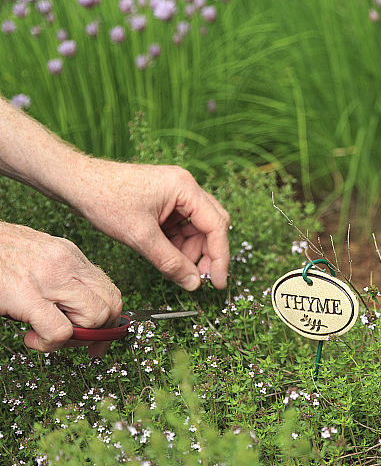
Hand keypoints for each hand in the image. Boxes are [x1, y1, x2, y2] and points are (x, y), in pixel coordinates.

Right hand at [0, 222, 122, 355]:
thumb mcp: (37, 256)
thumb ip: (62, 276)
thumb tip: (78, 306)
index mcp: (70, 255)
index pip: (110, 290)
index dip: (110, 320)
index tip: (99, 337)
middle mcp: (66, 263)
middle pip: (111, 305)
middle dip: (100, 332)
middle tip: (77, 342)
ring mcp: (49, 278)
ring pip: (94, 318)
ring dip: (75, 337)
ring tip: (48, 336)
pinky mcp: (26, 295)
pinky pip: (60, 331)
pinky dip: (49, 344)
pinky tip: (30, 338)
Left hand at [71, 160, 229, 290]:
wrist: (75, 183)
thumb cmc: (104, 199)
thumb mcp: (140, 236)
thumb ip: (170, 262)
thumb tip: (193, 283)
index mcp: (185, 188)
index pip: (216, 226)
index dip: (220, 257)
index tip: (218, 282)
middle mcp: (185, 187)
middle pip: (211, 226)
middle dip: (207, 254)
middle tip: (199, 279)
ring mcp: (175, 194)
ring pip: (197, 229)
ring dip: (190, 252)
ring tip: (177, 270)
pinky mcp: (164, 202)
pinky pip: (181, 227)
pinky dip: (178, 246)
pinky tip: (168, 259)